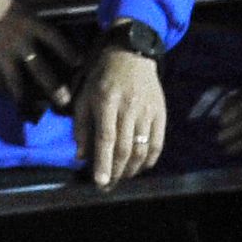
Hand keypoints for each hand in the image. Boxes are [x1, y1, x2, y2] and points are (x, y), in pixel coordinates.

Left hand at [73, 46, 167, 186]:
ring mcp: (147, 111)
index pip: (106, 138)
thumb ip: (81, 126)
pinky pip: (158, 143)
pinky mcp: (160, 113)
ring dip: (131, 170)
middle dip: (116, 172)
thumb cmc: (102, 77)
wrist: (132, 54)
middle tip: (107, 187)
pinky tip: (141, 168)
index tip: (100, 182)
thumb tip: (81, 156)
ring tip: (122, 178)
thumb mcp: (84, 96)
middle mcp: (129, 108)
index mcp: (106, 102)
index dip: (103, 162)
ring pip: (142, 149)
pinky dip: (150, 160)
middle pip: (125, 148)